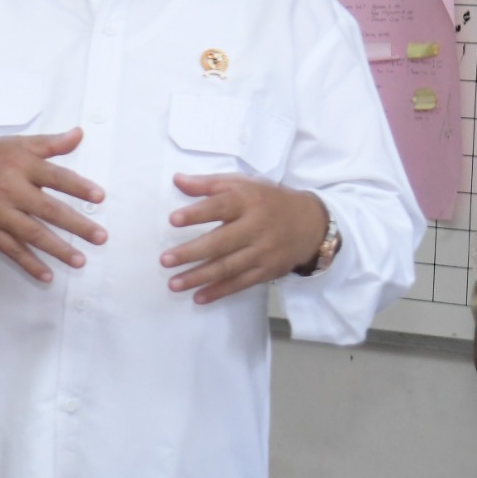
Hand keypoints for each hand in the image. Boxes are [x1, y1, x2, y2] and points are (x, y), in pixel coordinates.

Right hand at [0, 130, 105, 283]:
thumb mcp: (17, 145)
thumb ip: (50, 143)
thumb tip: (79, 134)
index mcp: (21, 166)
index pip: (55, 176)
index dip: (78, 186)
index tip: (100, 196)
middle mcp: (10, 190)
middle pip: (48, 210)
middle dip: (76, 225)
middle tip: (100, 237)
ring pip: (32, 234)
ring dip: (57, 249)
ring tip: (80, 261)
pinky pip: (12, 250)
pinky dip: (29, 264)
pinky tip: (47, 276)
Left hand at [164, 176, 329, 303]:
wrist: (311, 223)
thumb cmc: (268, 200)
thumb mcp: (244, 184)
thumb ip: (209, 184)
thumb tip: (177, 180)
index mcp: (248, 201)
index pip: (220, 206)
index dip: (197, 213)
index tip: (173, 220)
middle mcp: (256, 227)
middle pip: (221, 242)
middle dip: (191, 252)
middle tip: (165, 260)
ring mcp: (262, 252)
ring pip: (228, 267)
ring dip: (199, 277)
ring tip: (173, 283)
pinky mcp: (267, 271)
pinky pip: (240, 283)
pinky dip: (219, 291)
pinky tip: (198, 297)